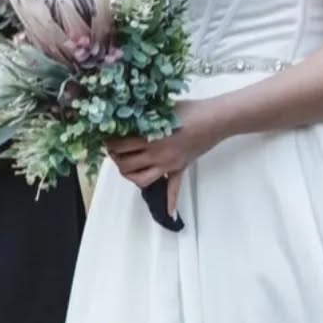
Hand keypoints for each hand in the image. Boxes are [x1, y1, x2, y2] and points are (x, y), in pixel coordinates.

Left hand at [107, 101, 217, 219]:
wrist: (214, 119)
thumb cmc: (190, 110)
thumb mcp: (161, 108)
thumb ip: (145, 115)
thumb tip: (129, 116)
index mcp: (149, 138)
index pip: (120, 145)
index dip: (110, 143)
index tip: (108, 139)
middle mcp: (156, 155)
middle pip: (126, 165)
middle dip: (116, 159)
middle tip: (115, 152)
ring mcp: (168, 165)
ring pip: (141, 180)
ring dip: (130, 176)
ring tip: (127, 168)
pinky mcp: (179, 169)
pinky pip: (174, 189)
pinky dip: (171, 203)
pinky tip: (169, 214)